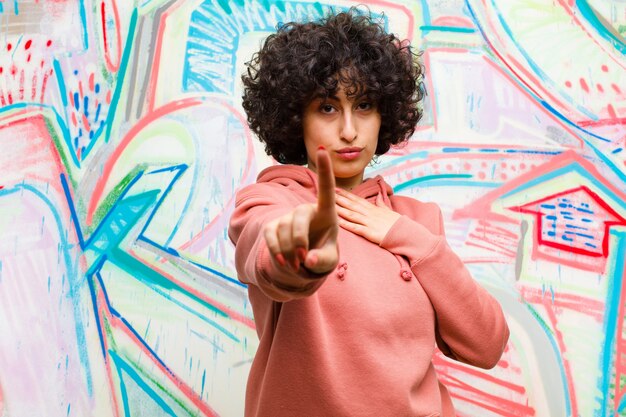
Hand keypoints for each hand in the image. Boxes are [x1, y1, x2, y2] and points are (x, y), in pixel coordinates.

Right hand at [263, 148, 338, 273]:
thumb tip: (309, 260)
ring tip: (297, 265)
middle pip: (298, 219)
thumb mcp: (328, 260)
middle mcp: (306, 210)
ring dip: (290, 252)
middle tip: (304, 261)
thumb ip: (322, 260)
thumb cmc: (321, 254)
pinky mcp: (273, 226)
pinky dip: (276, 251)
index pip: (326, 188)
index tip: (323, 149)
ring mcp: (288, 217)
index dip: (324, 169)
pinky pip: (271, 236)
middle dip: (299, 242)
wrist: (303, 262)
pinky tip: (283, 262)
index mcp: (326, 213)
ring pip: (284, 230)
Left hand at [335, 188, 400, 244]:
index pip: (357, 199)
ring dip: (339, 209)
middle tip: (326, 192)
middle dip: (339, 198)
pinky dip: (346, 224)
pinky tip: (336, 222)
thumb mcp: (389, 211)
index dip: (346, 194)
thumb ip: (381, 204)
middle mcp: (369, 213)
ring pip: (351, 214)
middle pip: (351, 205)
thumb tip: (379, 195)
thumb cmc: (398, 224)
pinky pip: (355, 228)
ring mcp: (369, 222)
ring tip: (329, 204)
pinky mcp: (370, 232)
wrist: (406, 234)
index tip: (335, 188)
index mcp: (373, 209)